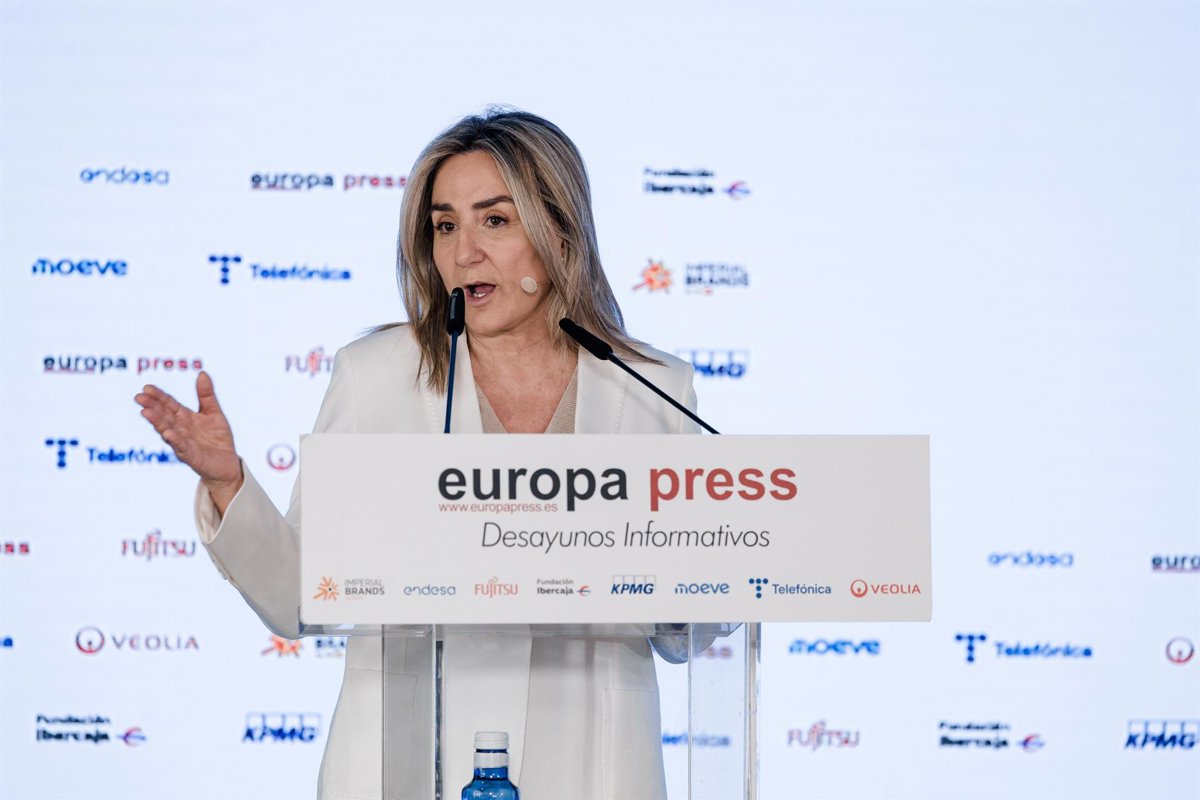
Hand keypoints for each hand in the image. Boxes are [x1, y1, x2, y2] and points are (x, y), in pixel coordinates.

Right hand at [135, 371, 242, 512]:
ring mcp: (183, 443)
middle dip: (151, 407)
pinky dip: (175, 440)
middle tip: (139, 397)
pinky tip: (168, 434)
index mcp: (184, 417)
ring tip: (146, 413)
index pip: (168, 404)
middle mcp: (179, 429)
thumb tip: (202, 373)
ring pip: (167, 431)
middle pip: (163, 416)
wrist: (227, 463)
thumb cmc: (217, 438)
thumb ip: (206, 395)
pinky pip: (182, 448)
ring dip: (157, 422)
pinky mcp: (191, 456)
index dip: (158, 396)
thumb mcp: (214, 412)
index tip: (146, 387)